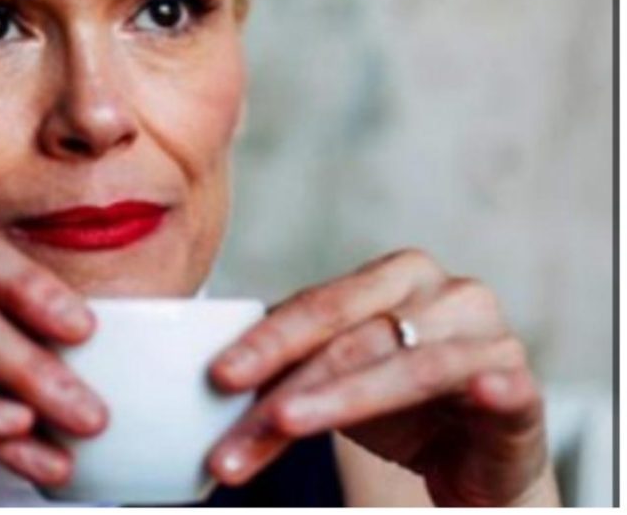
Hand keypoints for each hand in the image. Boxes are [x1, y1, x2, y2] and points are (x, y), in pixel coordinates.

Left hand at [204, 248, 556, 506]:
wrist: (474, 451)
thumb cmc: (399, 403)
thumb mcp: (335, 379)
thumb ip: (287, 366)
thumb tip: (212, 375)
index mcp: (392, 278)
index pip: (319, 305)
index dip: (266, 340)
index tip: (218, 376)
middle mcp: (441, 294)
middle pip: (352, 337)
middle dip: (289, 384)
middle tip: (244, 421)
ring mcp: (485, 335)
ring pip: (405, 366)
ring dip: (339, 399)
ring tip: (286, 425)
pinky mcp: (519, 383)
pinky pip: (496, 381)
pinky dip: (481, 386)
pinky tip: (472, 392)